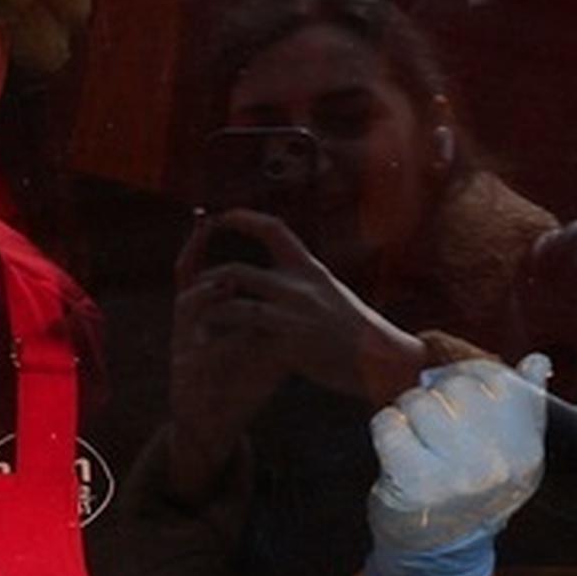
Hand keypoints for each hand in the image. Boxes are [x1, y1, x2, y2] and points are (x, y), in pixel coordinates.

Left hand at [163, 211, 389, 484]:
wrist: (385, 360)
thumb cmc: (360, 334)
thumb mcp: (333, 297)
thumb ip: (307, 285)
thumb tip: (289, 275)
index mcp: (311, 269)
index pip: (274, 231)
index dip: (243, 219)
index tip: (222, 215)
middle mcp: (300, 284)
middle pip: (237, 270)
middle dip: (207, 279)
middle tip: (191, 287)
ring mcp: (292, 311)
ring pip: (232, 300)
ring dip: (208, 309)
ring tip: (195, 320)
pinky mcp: (288, 339)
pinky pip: (243, 332)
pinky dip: (221, 336)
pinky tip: (209, 345)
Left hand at [361, 353, 554, 575]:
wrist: (437, 552)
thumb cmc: (470, 489)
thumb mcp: (510, 456)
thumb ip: (525, 408)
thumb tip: (538, 359)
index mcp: (526, 452)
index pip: (498, 382)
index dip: (468, 378)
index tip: (457, 400)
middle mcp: (497, 464)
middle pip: (456, 388)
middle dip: (436, 397)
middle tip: (434, 428)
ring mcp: (455, 476)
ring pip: (419, 402)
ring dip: (408, 413)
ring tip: (416, 441)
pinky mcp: (413, 482)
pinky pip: (388, 422)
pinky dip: (385, 428)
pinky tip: (396, 450)